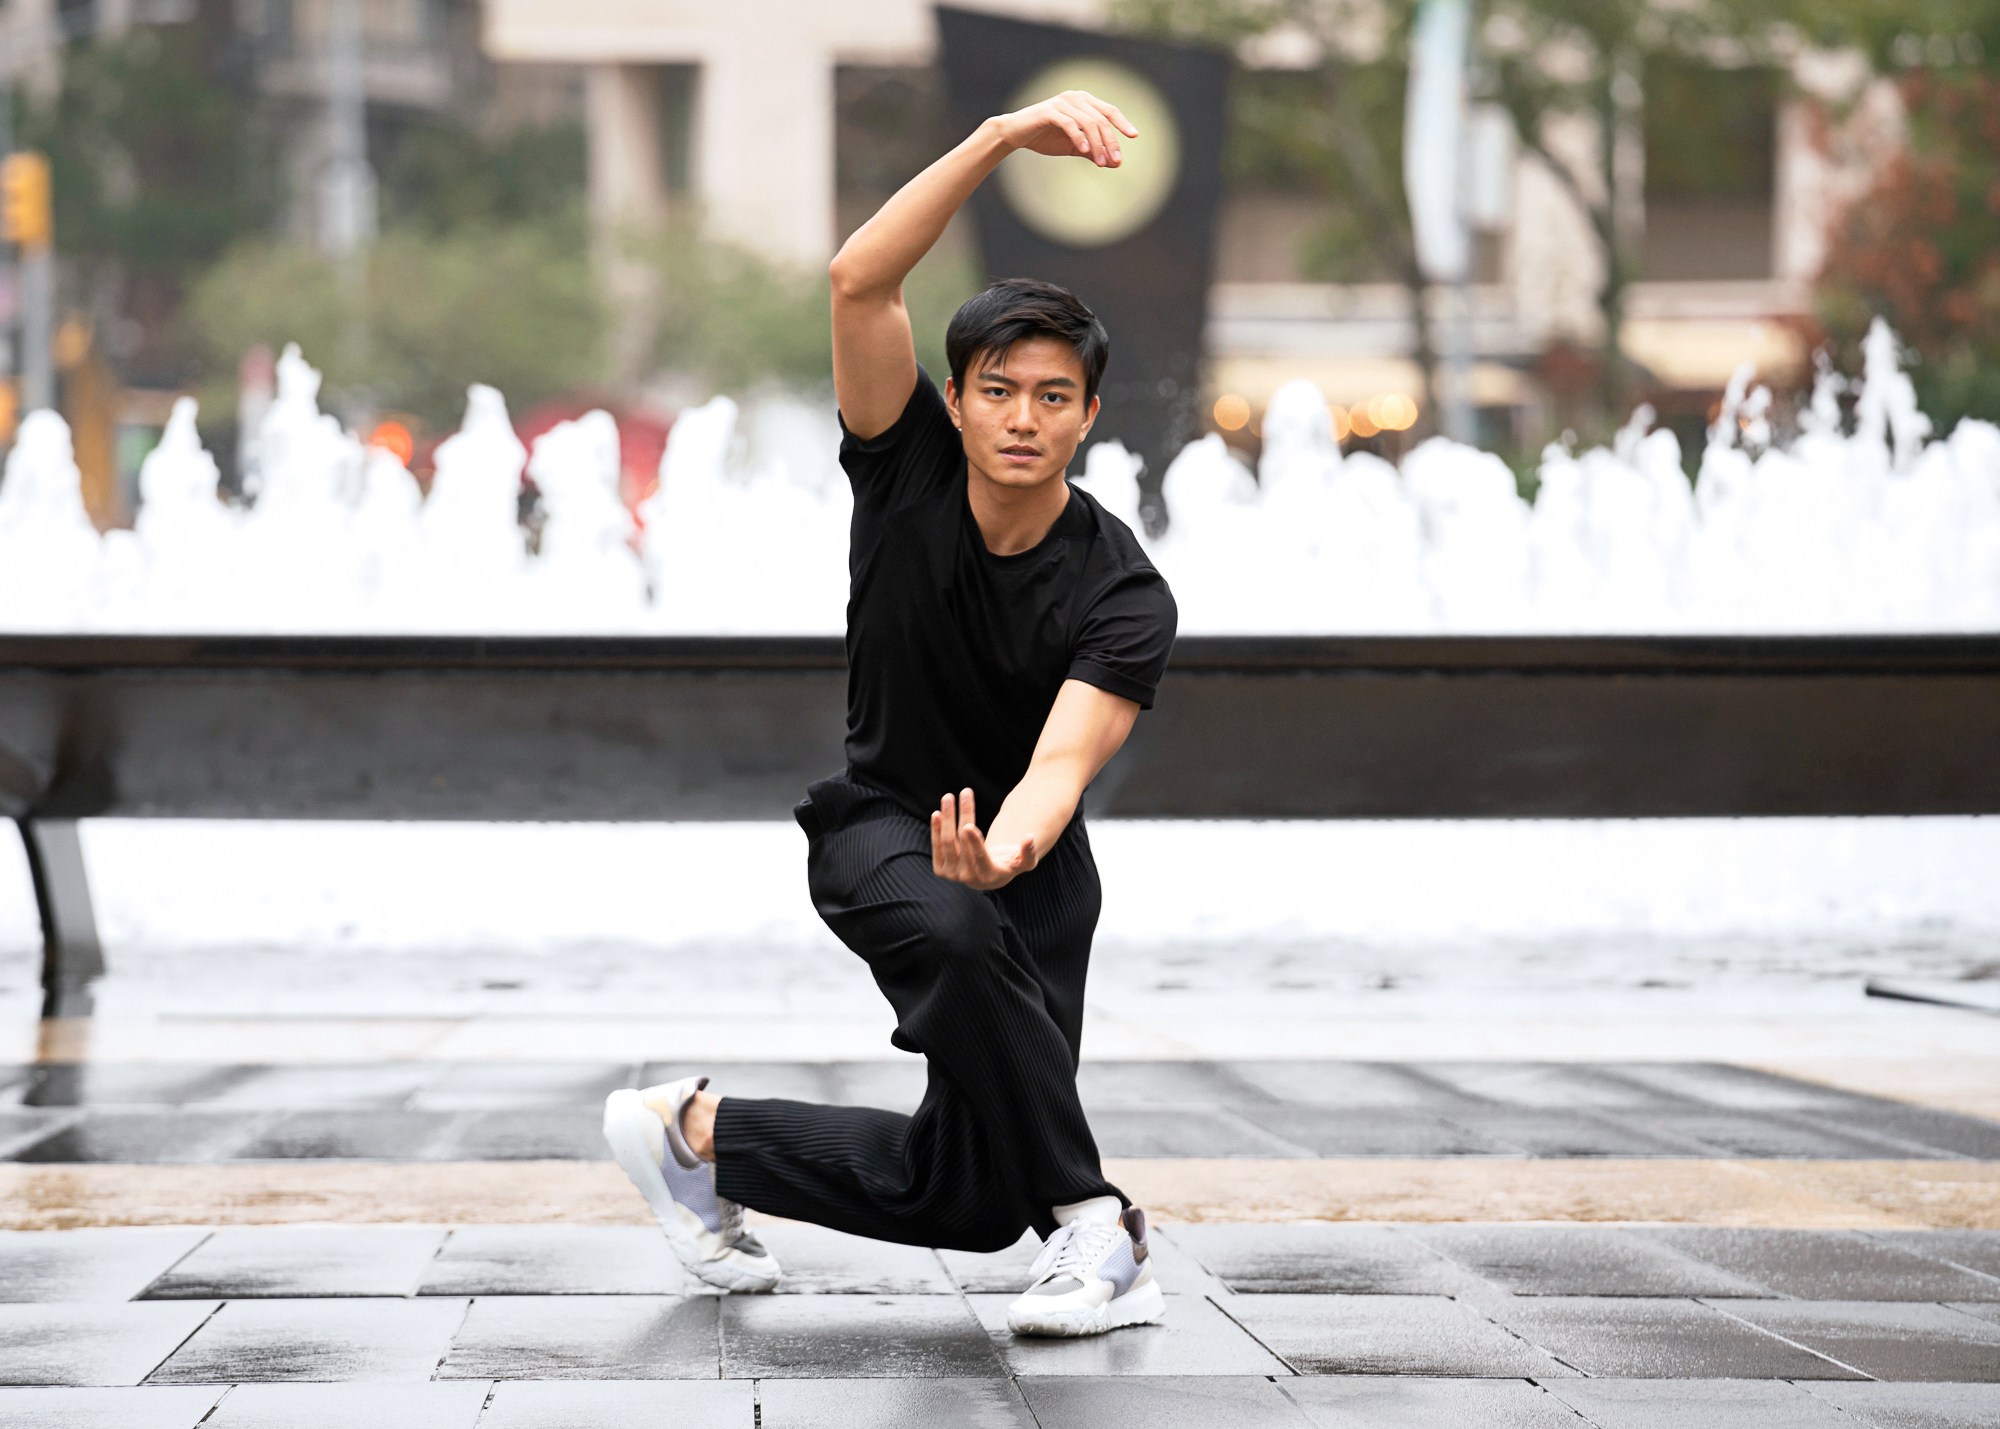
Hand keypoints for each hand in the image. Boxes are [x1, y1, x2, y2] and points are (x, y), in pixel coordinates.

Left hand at [931, 788, 1037, 890]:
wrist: (987, 878)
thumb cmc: (1008, 865)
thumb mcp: (1024, 862)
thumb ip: (1029, 853)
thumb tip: (1030, 837)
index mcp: (988, 875)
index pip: (979, 858)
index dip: (974, 842)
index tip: (967, 824)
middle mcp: (968, 877)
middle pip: (961, 843)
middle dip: (963, 815)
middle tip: (964, 792)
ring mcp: (952, 875)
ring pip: (947, 842)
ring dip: (947, 818)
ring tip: (948, 798)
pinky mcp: (941, 870)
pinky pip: (936, 847)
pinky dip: (935, 830)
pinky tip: (937, 814)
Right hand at [993, 90, 1138, 168]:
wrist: (1016, 133)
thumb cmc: (1046, 137)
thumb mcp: (1074, 147)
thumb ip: (1095, 152)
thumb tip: (1116, 164)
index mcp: (1084, 101)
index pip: (1109, 110)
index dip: (1122, 122)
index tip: (1134, 135)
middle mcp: (1075, 97)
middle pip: (1101, 119)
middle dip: (1110, 142)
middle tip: (1115, 161)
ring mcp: (1062, 102)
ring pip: (1089, 123)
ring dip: (1097, 145)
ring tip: (1101, 163)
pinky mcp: (1049, 111)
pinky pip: (1070, 124)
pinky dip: (1079, 138)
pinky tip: (1084, 151)